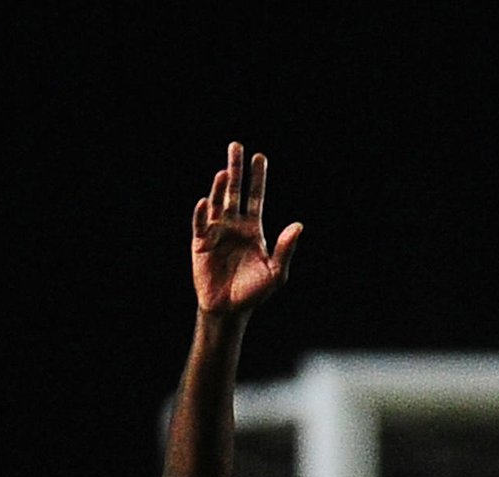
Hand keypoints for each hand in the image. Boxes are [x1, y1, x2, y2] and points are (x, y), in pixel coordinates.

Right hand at [190, 143, 301, 318]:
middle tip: (236, 145)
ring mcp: (216, 231)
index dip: (258, 178)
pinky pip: (200, 224)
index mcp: (253, 229)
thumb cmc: (254, 292)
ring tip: (225, 172)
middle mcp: (234, 225)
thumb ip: (285, 248)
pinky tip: (206, 201)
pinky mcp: (201, 243)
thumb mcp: (276, 272)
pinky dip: (202, 213)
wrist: (230, 309)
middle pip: (235, 191)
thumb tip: (298, 225)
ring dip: (220, 187)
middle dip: (236, 169)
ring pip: (218, 202)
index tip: (259, 157)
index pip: (256, 197)